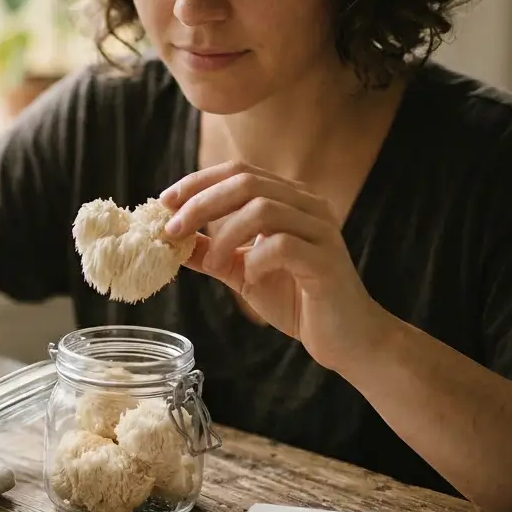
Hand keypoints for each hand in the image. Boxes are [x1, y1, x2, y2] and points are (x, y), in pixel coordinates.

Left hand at [160, 161, 396, 370]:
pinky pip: (283, 245)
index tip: (165, 202)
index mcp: (289, 200)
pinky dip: (256, 259)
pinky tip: (251, 277)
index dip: (198, 182)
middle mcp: (308, 205)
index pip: (238, 172)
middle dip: (201, 203)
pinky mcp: (326, 261)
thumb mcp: (244, 272)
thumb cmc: (298, 300)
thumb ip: (212, 253)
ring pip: (263, 209)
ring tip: (213, 265)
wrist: (346, 339)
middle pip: (246, 182)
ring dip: (225, 236)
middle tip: (174, 230)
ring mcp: (321, 230)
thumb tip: (173, 240)